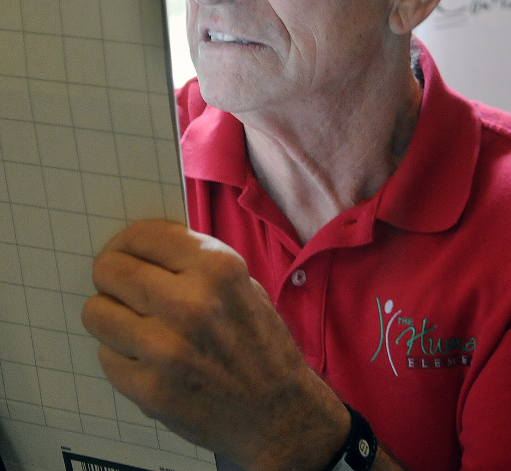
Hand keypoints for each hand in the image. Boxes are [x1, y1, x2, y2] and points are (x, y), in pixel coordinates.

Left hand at [82, 220, 347, 470]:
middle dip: (112, 276)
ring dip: (112, 316)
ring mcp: (166, 349)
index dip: (128, 242)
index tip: (127, 252)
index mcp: (218, 268)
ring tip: (136, 324)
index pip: (142, 235)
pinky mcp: (149, 389)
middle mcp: (190, 303)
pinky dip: (122, 355)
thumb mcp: (243, 284)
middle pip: (110, 270)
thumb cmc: (261, 342)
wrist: (278, 410)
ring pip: (96, 312)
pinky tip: (148, 358)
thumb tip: (142, 251)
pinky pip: (106, 356)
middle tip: (123, 288)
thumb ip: (195, 264)